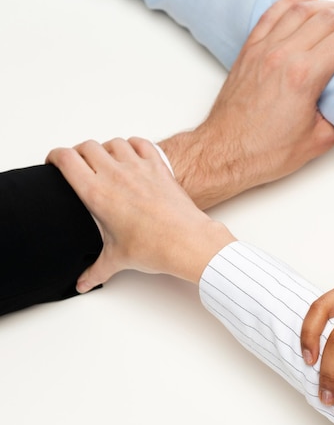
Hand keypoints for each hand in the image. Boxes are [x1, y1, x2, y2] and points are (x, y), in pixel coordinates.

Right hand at [46, 137, 234, 291]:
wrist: (187, 241)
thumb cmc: (155, 246)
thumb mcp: (117, 259)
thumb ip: (96, 270)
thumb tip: (84, 282)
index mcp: (96, 193)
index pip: (66, 160)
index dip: (55, 157)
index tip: (54, 163)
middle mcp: (115, 174)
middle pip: (87, 147)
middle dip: (79, 153)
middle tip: (79, 165)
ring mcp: (139, 167)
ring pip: (114, 143)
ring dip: (106, 148)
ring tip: (106, 161)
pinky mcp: (159, 167)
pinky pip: (142, 144)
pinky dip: (133, 145)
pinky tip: (133, 155)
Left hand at [160, 0, 333, 208]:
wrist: (225, 153)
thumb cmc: (263, 151)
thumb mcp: (317, 143)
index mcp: (304, 77)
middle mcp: (283, 55)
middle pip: (330, 19)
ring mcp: (264, 49)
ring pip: (302, 9)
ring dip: (329, 8)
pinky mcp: (250, 50)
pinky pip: (273, 13)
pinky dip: (293, 1)